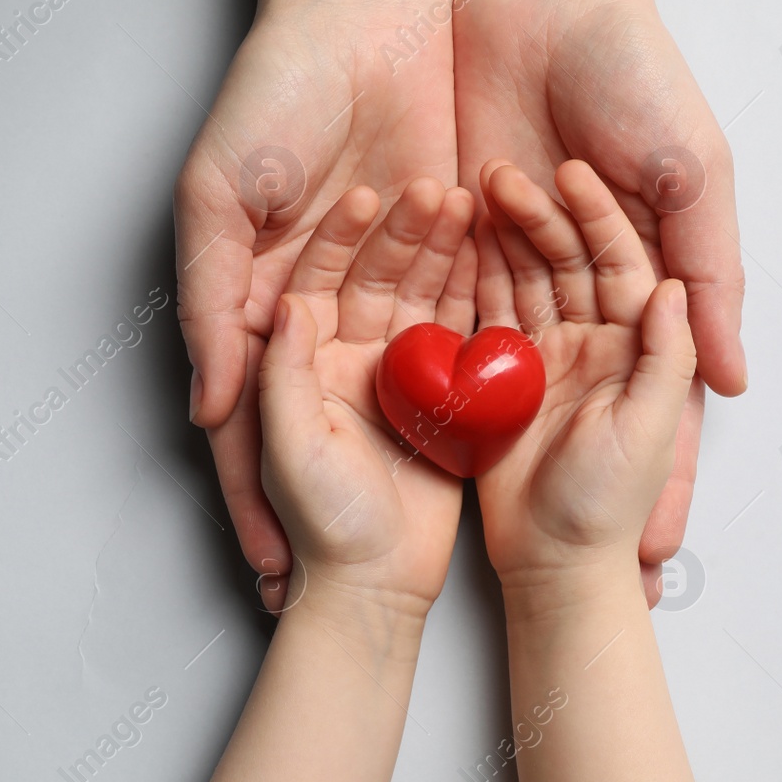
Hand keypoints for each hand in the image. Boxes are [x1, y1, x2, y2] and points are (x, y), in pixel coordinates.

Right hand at [175, 0, 461, 609]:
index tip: (278, 579)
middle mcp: (328, 306)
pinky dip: (480, 387)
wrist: (372, 8)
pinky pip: (469, 331)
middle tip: (369, 584)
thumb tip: (208, 410)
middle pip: (339, 426)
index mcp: (263, 302)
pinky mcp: (457, 256)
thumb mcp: (219, 199)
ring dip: (423, 458)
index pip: (258, 425)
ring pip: (408, 391)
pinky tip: (495, 454)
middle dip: (355, 506)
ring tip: (441, 541)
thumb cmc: (274, 93)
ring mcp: (394, 284)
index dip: (262, 502)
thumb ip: (213, 304)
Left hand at [258, 178, 476, 614]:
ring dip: (442, 250)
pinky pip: (458, 331)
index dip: (337, 236)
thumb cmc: (323, 527)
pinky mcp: (439, 397)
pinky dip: (475, 291)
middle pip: (374, 275)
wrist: (373, 593)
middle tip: (435, 188)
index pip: (316, 280)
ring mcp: (396, 374)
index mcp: (302, 363)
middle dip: (402, 232)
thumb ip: (283, 375)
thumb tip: (286, 303)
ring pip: (420, 292)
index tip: (365, 195)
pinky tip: (498, 250)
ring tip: (469, 200)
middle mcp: (346, 358)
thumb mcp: (293, 446)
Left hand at [454, 0, 742, 599]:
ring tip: (518, 538)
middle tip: (588, 578)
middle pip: (587, 415)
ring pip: (520, 389)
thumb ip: (711, 275)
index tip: (658, 557)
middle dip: (585, 495)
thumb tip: (733, 377)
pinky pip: (455, 331)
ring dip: (518, 461)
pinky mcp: (459, 252)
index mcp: (651, 279)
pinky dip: (450, 393)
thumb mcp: (689, 174)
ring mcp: (519, 276)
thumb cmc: (633, 75)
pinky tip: (450, 460)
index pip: (661, 403)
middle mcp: (585, 291)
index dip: (662, 479)